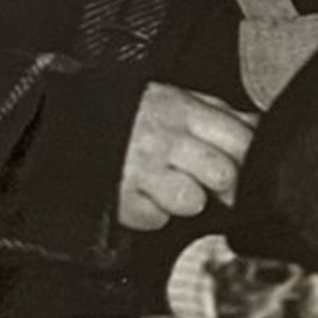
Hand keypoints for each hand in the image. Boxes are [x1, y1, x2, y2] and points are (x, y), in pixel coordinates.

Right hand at [118, 82, 258, 230]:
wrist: (58, 118)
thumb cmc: (129, 112)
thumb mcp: (174, 97)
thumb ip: (217, 112)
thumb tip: (259, 126)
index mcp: (183, 110)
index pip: (242, 140)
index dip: (251, 159)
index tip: (247, 168)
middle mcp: (165, 139)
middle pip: (223, 174)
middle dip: (224, 186)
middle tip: (212, 186)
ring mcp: (138, 169)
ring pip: (192, 201)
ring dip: (188, 201)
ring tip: (173, 190)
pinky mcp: (115, 198)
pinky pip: (155, 220)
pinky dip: (153, 214)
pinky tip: (144, 197)